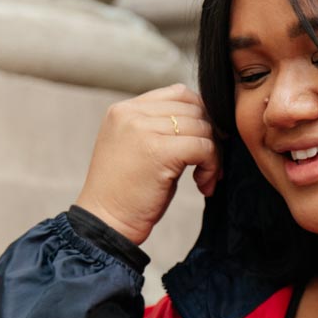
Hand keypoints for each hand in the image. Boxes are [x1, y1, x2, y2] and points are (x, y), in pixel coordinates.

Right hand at [74, 82, 221, 246]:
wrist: (105, 223)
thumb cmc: (125, 194)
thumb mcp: (138, 150)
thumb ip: (160, 130)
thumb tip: (204, 123)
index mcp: (124, 110)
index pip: (178, 94)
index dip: (200, 117)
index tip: (202, 145)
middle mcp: (131, 113)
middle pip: (194, 109)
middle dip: (209, 137)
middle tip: (208, 167)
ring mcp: (143, 129)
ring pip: (202, 128)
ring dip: (212, 156)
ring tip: (204, 180)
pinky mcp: (158, 151)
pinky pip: (203, 147)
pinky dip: (211, 166)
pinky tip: (202, 185)